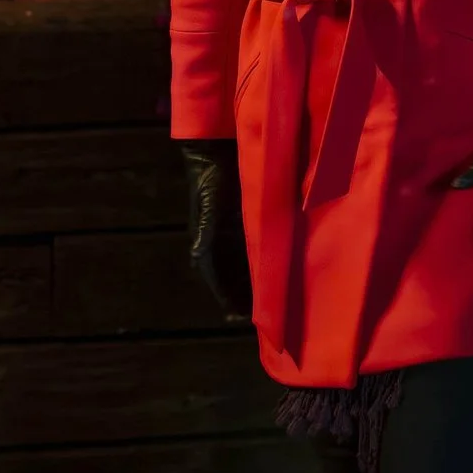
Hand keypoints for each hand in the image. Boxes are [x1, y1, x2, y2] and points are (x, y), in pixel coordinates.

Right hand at [180, 139, 251, 320]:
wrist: (214, 154)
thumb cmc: (208, 181)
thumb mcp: (206, 207)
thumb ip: (204, 234)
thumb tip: (199, 259)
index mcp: (206, 243)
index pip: (215, 280)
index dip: (226, 298)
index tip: (238, 318)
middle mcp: (218, 243)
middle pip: (231, 278)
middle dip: (242, 296)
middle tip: (260, 316)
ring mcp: (231, 234)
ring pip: (242, 267)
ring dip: (252, 283)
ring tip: (269, 302)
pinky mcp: (242, 223)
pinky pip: (252, 251)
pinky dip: (259, 264)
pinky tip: (273, 273)